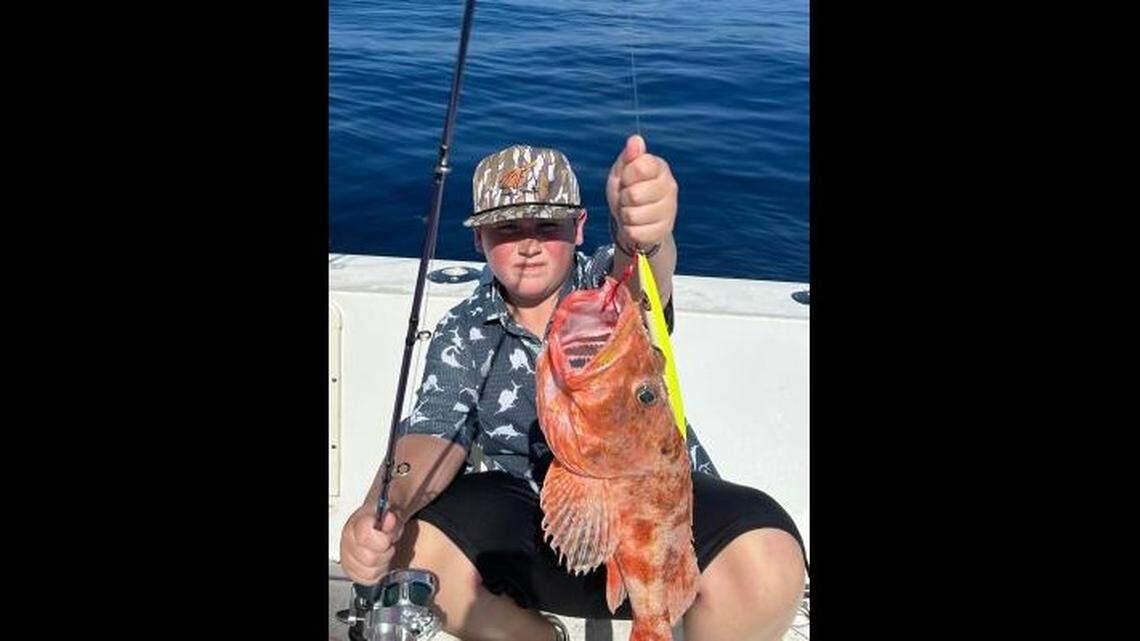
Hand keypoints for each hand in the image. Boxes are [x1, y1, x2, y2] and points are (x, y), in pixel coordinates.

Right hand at [339, 506, 404, 584]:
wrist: (383, 520)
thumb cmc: (387, 516)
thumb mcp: (396, 508)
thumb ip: (394, 514)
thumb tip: (390, 518)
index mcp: (356, 522)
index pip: (364, 536)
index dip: (383, 538)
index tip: (390, 534)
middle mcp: (348, 540)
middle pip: (369, 558)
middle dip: (385, 552)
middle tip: (388, 544)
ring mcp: (349, 557)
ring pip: (369, 572)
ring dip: (383, 563)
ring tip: (384, 552)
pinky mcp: (353, 570)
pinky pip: (368, 580)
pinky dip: (379, 573)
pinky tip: (380, 562)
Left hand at [605, 134, 677, 250]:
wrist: (634, 220)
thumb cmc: (627, 191)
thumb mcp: (622, 172)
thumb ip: (628, 157)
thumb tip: (635, 139)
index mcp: (660, 167)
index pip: (640, 167)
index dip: (627, 175)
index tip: (627, 179)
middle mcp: (670, 187)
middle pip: (634, 194)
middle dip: (623, 198)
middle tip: (627, 198)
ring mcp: (669, 210)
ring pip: (633, 215)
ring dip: (625, 215)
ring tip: (631, 211)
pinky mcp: (664, 231)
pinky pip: (635, 232)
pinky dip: (629, 230)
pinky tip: (636, 225)